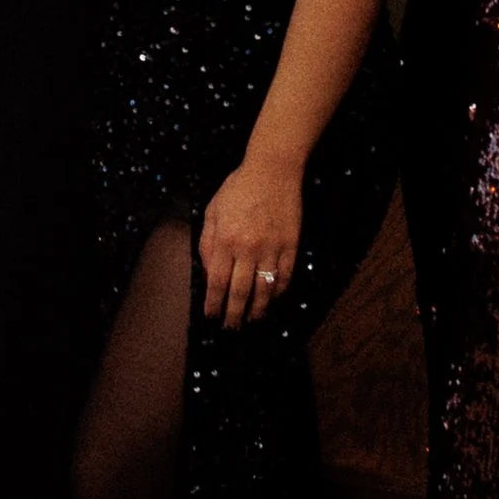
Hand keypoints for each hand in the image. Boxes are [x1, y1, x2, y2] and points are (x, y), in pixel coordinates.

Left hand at [199, 156, 302, 327]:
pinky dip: (278, 292)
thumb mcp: (213, 211)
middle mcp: (248, 248)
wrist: (272, 170)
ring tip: (252, 320)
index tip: (211, 316)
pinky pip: (285, 276)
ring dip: (257, 309)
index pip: (217, 281)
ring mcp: (272, 248)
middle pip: (240, 291)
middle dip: (234, 314)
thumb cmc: (237, 189)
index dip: (214, 303)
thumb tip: (210, 273)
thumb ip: (208, 243)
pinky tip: (272, 300)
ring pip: (264, 289)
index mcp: (226, 239)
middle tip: (231, 328)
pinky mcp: (291, 245)